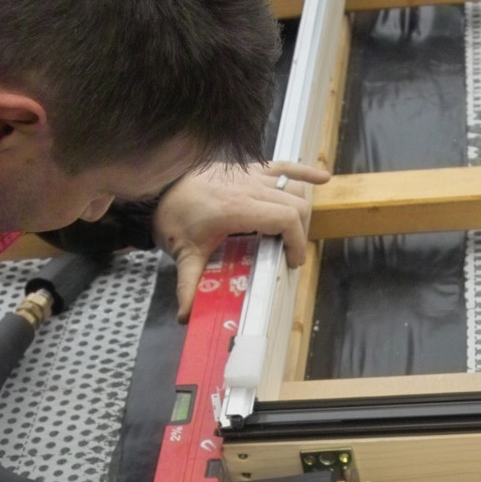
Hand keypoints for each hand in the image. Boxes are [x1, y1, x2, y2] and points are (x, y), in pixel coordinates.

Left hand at [152, 160, 329, 321]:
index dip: (296, 242)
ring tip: (296, 232)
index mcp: (237, 207)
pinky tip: (322, 178)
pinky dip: (304, 171)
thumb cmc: (172, 216)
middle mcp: (248, 187)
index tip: (290, 261)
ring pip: (293, 188)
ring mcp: (249, 174)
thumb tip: (186, 316)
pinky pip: (282, 165)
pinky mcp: (247, 168)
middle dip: (300, 231)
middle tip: (288, 254)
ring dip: (301, 209)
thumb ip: (188, 285)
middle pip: (295, 204)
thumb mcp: (183, 254)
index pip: (285, 219)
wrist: (158, 186)